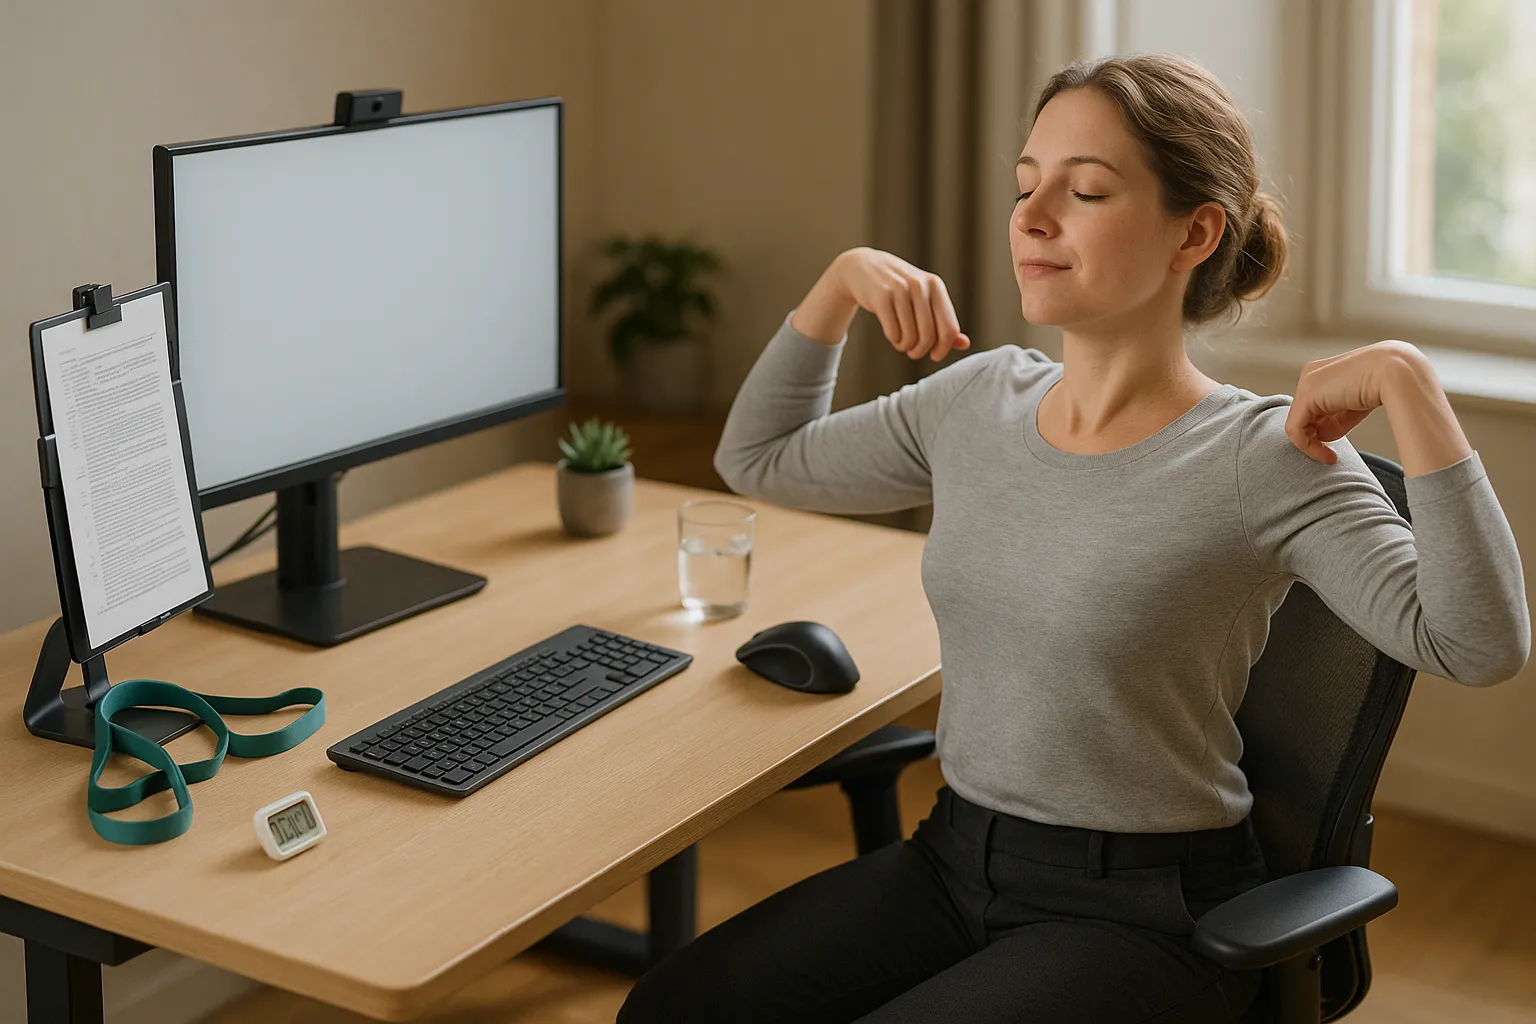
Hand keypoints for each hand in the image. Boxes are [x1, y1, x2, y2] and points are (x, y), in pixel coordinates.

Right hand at [832, 248, 971, 360]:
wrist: (861, 268)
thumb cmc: (899, 289)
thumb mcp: (924, 299)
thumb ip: (943, 321)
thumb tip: (964, 344)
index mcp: (936, 286)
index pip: (949, 328)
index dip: (943, 348)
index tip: (935, 355)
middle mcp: (920, 285)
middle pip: (929, 336)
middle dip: (921, 351)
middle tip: (914, 353)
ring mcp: (900, 289)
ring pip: (910, 337)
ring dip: (905, 346)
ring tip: (902, 342)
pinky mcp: (881, 296)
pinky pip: (893, 332)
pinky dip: (894, 340)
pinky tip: (893, 336)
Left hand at [1285, 341, 1423, 463]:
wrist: (1399, 373)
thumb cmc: (1388, 385)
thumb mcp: (1357, 403)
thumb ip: (1338, 417)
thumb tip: (1324, 436)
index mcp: (1324, 372)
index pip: (1313, 407)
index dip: (1321, 431)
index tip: (1334, 450)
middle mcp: (1311, 374)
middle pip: (1305, 415)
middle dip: (1317, 437)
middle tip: (1331, 455)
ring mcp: (1307, 383)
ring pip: (1298, 423)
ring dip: (1312, 445)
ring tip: (1331, 456)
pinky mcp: (1307, 395)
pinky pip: (1296, 429)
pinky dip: (1307, 447)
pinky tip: (1327, 455)